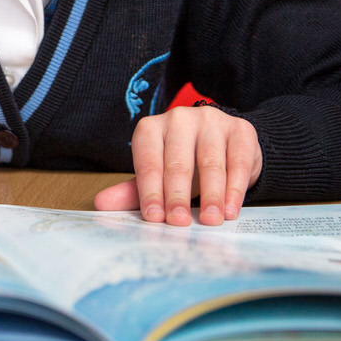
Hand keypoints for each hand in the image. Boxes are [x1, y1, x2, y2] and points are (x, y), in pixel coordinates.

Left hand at [92, 106, 260, 225]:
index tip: (154, 218)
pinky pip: (237, 161)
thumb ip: (133, 191)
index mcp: (152, 128)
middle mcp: (179, 118)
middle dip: (177, 195)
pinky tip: (230, 209)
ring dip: (210, 195)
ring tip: (210, 220)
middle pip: (177, 161)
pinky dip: (234, 188)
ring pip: (210, 162)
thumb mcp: (158, 177)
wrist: (225, 147)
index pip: (148, 161)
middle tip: (179, 222)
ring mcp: (211, 121)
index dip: (150, 191)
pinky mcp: (240, 130)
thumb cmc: (185, 165)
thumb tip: (101, 204)